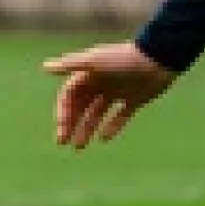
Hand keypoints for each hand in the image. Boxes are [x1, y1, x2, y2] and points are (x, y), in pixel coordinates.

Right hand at [40, 41, 175, 149]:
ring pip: (97, 114)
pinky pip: (120, 116)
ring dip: (87, 129)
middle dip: (71, 125)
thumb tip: (45, 67)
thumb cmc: (124, 59)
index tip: (61, 130)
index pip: (69, 96)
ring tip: (80, 146)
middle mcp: (101, 83)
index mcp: (89, 73)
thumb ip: (70, 65)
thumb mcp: (95, 62)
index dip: (63, 113)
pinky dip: (112, 127)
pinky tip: (104, 138)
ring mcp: (118, 92)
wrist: (159, 59)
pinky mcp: (135, 99)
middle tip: (66, 143)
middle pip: (81, 107)